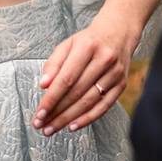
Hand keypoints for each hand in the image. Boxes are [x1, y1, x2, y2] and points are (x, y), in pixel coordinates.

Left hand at [32, 14, 140, 134]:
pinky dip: (88, 118)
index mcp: (87, 46)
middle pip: (77, 92)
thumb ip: (54, 64)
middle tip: (41, 125)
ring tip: (52, 128)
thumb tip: (43, 85)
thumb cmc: (90, 40)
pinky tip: (73, 126)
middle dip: (56, 112)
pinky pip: (104, 106)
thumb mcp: (68, 44)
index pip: (66, 78)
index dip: (51, 98)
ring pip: (89, 102)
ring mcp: (115, 73)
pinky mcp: (122, 84)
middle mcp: (104, 59)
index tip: (39, 113)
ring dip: (68, 118)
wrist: (119, 32)